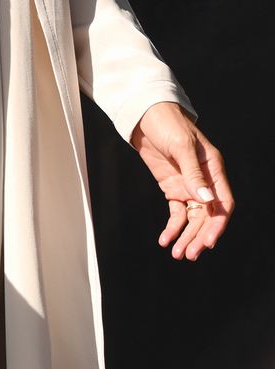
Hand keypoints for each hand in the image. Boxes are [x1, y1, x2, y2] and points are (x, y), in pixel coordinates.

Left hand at [130, 102, 233, 259]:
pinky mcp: (172, 187)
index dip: (218, 224)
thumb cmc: (168, 123)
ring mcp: (188, 186)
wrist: (145, 115)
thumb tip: (206, 199)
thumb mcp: (181, 145)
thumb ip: (193, 173)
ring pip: (192, 218)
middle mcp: (205, 181)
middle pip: (207, 216)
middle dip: (199, 236)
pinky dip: (172, 227)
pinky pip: (176, 213)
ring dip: (186, 236)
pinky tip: (165, 240)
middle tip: (189, 254)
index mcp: (214, 170)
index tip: (208, 242)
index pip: (223, 203)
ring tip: (177, 254)